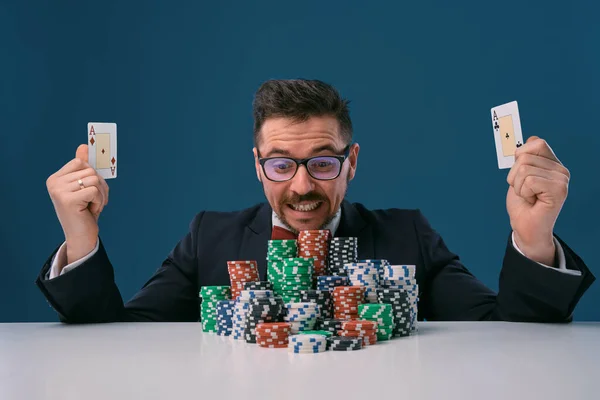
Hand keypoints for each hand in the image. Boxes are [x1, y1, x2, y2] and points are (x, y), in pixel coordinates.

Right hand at [46, 145, 109, 264]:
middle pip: (90, 170)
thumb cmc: (85, 212)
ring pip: (94, 179)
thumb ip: (83, 167)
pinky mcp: (67, 199)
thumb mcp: (85, 187)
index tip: (90, 191)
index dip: (92, 175)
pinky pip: (94, 190)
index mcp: (55, 178)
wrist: (82, 237)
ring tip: (92, 206)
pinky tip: (91, 211)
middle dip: (100, 186)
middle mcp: (53, 183)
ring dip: (100, 194)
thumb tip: (83, 145)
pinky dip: (99, 201)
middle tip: (94, 201)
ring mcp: (58, 191)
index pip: (80, 161)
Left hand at [506, 136, 569, 265]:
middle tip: (525, 191)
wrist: (525, 227)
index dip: (520, 158)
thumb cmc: (522, 204)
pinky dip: (523, 192)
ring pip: (524, 169)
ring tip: (529, 197)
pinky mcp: (559, 190)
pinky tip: (532, 201)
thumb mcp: (519, 175)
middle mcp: (561, 170)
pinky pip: (529, 180)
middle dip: (515, 176)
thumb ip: (525, 157)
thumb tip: (531, 138)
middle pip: (524, 157)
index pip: (535, 143)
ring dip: (518, 186)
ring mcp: (561, 180)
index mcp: (552, 164)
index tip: (522, 177)